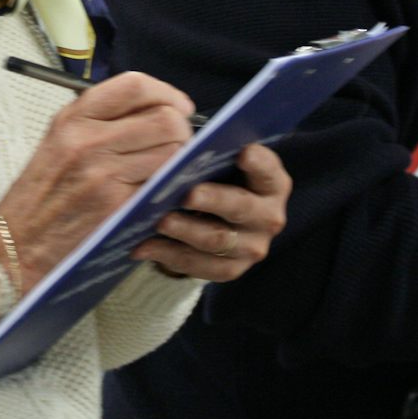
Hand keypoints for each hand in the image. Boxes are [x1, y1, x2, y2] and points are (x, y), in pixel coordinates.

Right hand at [0, 72, 194, 281]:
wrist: (17, 244)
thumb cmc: (42, 194)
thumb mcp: (59, 141)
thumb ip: (100, 119)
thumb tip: (155, 108)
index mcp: (73, 118)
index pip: (134, 85)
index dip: (167, 94)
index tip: (179, 107)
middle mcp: (88, 139)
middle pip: (164, 119)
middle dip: (182, 130)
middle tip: (179, 143)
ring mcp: (104, 173)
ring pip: (171, 152)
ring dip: (178, 160)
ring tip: (165, 170)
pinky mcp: (117, 204)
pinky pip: (162, 185)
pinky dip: (167, 187)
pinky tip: (155, 192)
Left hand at [133, 144, 290, 280]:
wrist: (219, 215)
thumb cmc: (219, 177)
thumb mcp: (223, 161)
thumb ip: (213, 153)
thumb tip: (186, 150)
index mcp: (271, 184)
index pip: (269, 170)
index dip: (258, 163)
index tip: (244, 153)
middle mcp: (268, 218)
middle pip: (242, 208)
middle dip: (214, 201)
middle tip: (187, 195)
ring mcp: (252, 247)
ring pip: (218, 241)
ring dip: (186, 232)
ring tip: (159, 222)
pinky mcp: (230, 268)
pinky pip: (200, 266)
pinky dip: (170, 256)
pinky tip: (145, 246)